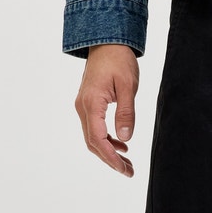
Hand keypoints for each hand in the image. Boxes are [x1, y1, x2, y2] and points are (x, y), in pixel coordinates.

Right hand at [74, 44, 139, 176]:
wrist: (107, 41)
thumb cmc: (118, 60)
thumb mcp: (128, 86)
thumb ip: (126, 112)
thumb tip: (125, 138)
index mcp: (92, 104)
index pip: (98, 139)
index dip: (111, 158)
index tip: (125, 169)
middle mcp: (83, 107)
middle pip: (93, 142)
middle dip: (110, 159)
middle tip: (129, 171)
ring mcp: (83, 106)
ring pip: (92, 137)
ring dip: (108, 151)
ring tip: (127, 162)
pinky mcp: (88, 103)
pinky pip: (94, 127)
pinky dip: (106, 139)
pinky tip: (121, 144)